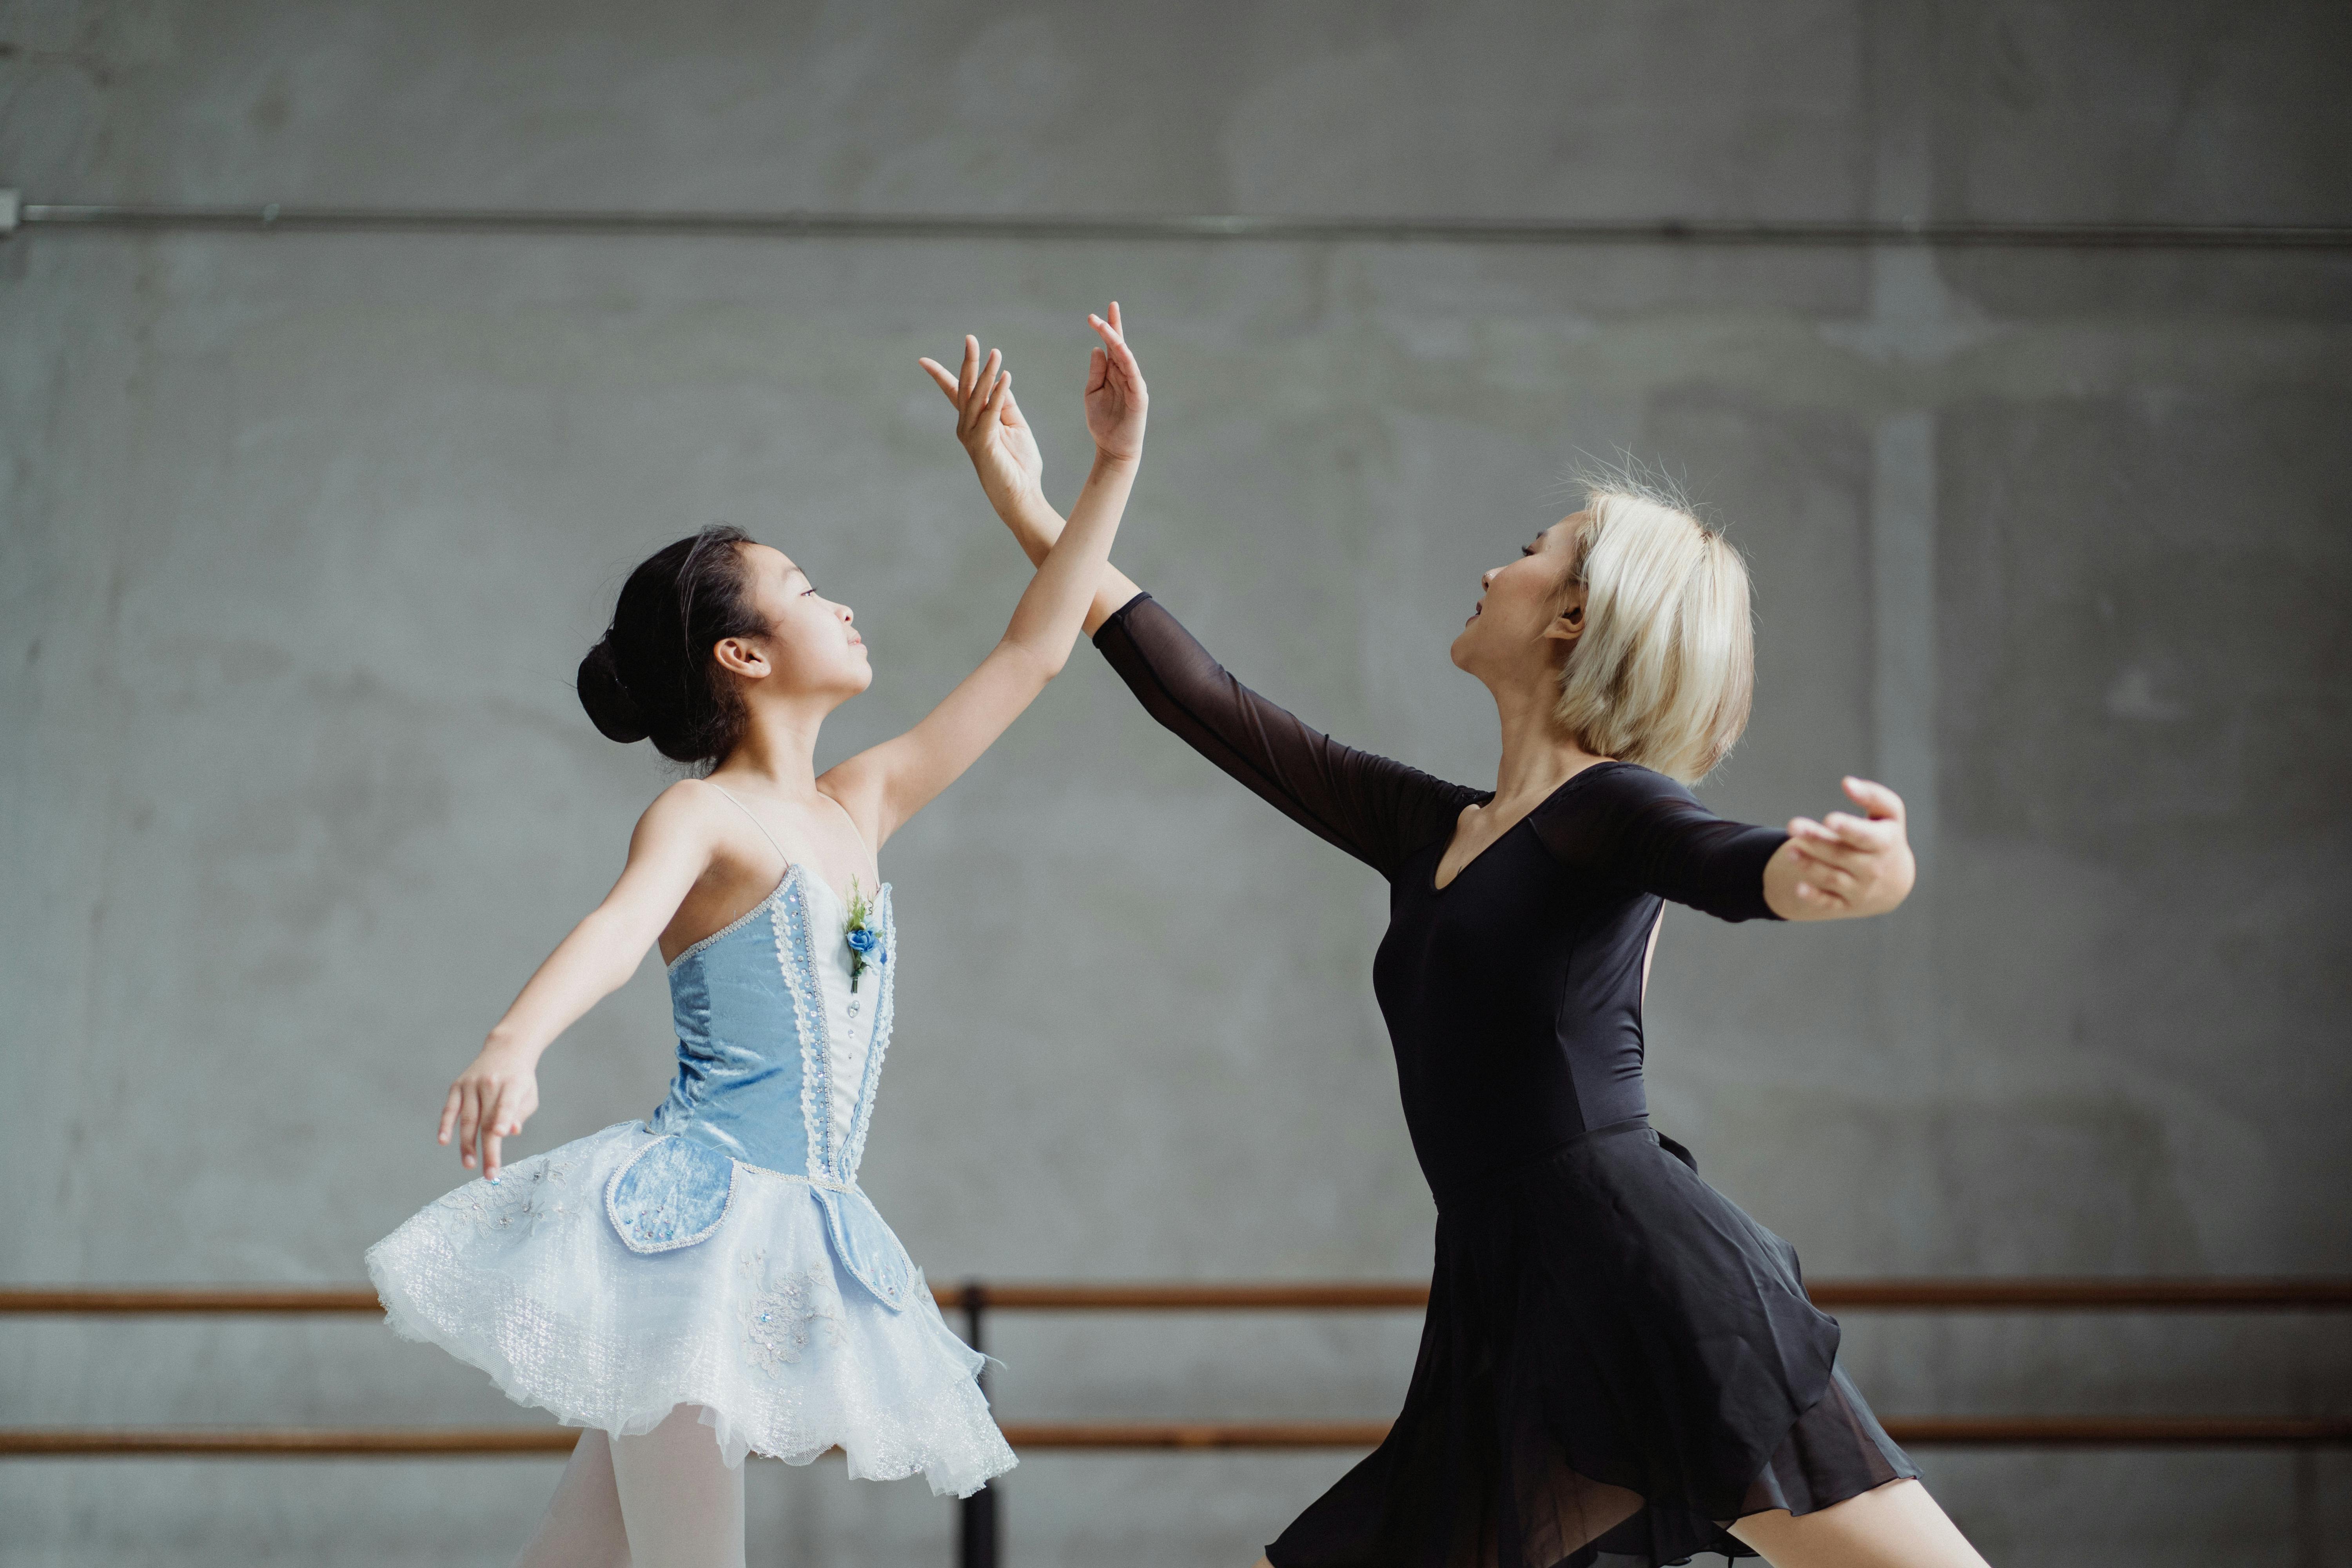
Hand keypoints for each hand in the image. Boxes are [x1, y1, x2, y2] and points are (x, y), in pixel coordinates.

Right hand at [437, 1040, 540, 1181]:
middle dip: (488, 1149)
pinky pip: (450, 1109)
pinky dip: (445, 1125)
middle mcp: (490, 1083)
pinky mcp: (457, 1086)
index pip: (507, 1104)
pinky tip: (443, 1141)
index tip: (500, 1134)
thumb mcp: (528, 1094)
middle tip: (489, 1174)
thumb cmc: (520, 1080)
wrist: (505, 1050)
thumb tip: (510, 1132)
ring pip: (468, 1118)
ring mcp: (471, 1084)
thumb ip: (520, 1113)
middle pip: (487, 1120)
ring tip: (470, 1165)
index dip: (503, 1118)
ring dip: (467, 1144)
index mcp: (513, 1084)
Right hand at [919, 335, 1045, 514]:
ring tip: (995, 352)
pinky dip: (998, 393)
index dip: (940, 375)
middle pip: (963, 388)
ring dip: (986, 373)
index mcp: (971, 422)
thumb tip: (1000, 381)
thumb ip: (1004, 404)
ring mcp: (972, 435)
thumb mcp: (1013, 426)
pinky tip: (1005, 376)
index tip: (923, 361)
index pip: (954, 394)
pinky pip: (991, 412)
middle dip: (967, 362)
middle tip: (970, 338)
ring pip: (976, 397)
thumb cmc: (1018, 465)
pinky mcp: (984, 443)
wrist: (1021, 496)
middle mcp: (966, 427)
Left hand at [1083, 301, 1146, 462]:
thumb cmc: (1103, 423)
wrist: (1113, 449)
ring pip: (1125, 356)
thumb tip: (1097, 348)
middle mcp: (1125, 374)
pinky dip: (1127, 359)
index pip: (1111, 346)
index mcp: (1113, 373)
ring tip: (1103, 325)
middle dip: (1111, 327)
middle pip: (1119, 345)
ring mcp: (1134, 383)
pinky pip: (1133, 373)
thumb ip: (1096, 372)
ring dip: (1115, 339)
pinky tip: (1118, 347)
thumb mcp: (1092, 393)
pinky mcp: (1139, 395)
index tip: (1096, 313)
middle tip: (1101, 311)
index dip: (1107, 328)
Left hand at [1775, 777, 1915, 919]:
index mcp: (1884, 843)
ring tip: (1790, 851)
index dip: (1849, 829)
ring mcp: (1860, 889)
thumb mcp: (1889, 815)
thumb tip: (1847, 782)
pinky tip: (1799, 887)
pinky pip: (1829, 903)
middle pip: (1841, 855)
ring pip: (1832, 878)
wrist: (1894, 882)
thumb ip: (1872, 796)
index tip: (1829, 819)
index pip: (1866, 837)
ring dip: (1809, 865)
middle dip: (1817, 841)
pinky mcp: (1846, 904)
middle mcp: (1873, 869)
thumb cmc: (1885, 836)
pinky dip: (1814, 897)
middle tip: (1793, 826)